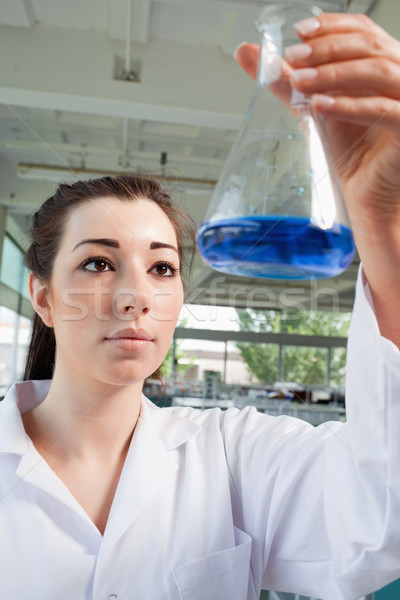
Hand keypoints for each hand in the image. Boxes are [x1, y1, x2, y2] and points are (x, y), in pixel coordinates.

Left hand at [235, 14, 399, 344]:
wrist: (367, 200)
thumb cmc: (350, 157)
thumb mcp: (316, 111)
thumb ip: (288, 82)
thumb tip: (248, 53)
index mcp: (384, 68)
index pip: (364, 31)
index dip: (332, 26)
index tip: (299, 33)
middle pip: (369, 46)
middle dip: (326, 50)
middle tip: (293, 59)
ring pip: (376, 72)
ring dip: (333, 74)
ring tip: (299, 83)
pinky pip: (383, 110)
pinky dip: (349, 106)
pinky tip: (319, 106)